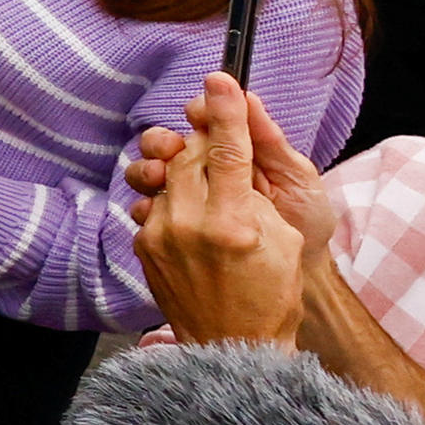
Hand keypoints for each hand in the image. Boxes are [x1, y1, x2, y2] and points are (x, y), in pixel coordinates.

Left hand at [132, 71, 309, 341]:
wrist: (230, 346)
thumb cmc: (271, 293)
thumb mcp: (281, 238)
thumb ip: (254, 190)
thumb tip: (231, 152)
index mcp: (233, 223)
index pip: (227, 150)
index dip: (225, 110)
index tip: (221, 78)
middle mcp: (189, 226)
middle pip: (190, 155)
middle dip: (206, 140)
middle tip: (221, 140)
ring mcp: (159, 237)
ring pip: (167, 174)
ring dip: (187, 169)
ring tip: (208, 185)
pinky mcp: (142, 246)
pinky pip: (154, 200)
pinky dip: (173, 197)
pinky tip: (192, 212)